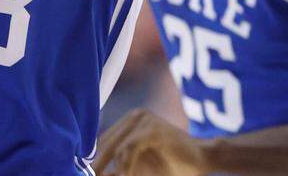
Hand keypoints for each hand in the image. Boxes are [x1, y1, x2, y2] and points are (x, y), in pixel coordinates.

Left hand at [94, 109, 208, 175]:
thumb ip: (118, 170)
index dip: (92, 161)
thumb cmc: (172, 166)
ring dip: (110, 169)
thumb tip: (95, 173)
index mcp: (128, 123)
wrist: (203, 159)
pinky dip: (124, 166)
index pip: (101, 142)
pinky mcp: (152, 128)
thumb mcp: (139, 168)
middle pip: (104, 144)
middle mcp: (134, 116)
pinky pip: (129, 148)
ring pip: (115, 147)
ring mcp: (144, 119)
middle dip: (97, 166)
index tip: (85, 174)